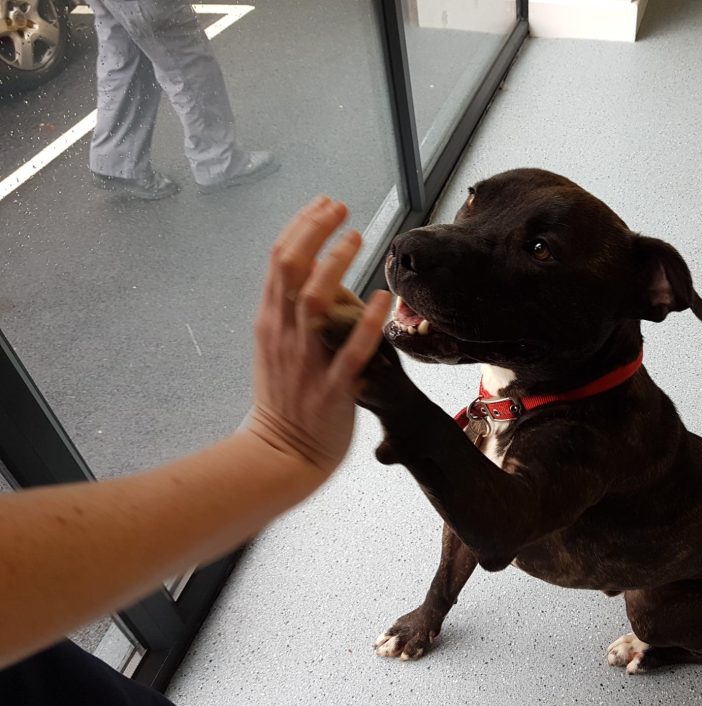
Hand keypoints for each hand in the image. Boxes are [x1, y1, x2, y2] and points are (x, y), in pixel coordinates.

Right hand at [247, 197, 390, 475]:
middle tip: (341, 207)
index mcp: (270, 322)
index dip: (301, 227)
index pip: (278, 261)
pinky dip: (366, 322)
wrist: (278, 455)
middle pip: (290, 268)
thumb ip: (293, 314)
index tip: (324, 204)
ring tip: (358, 238)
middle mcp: (283, 334)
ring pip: (314, 301)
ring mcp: (305, 360)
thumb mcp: (277, 349)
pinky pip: (350, 351)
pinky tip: (383, 298)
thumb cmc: (283, 401)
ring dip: (335, 264)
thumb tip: (318, 278)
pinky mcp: (331, 387)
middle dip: (314, 231)